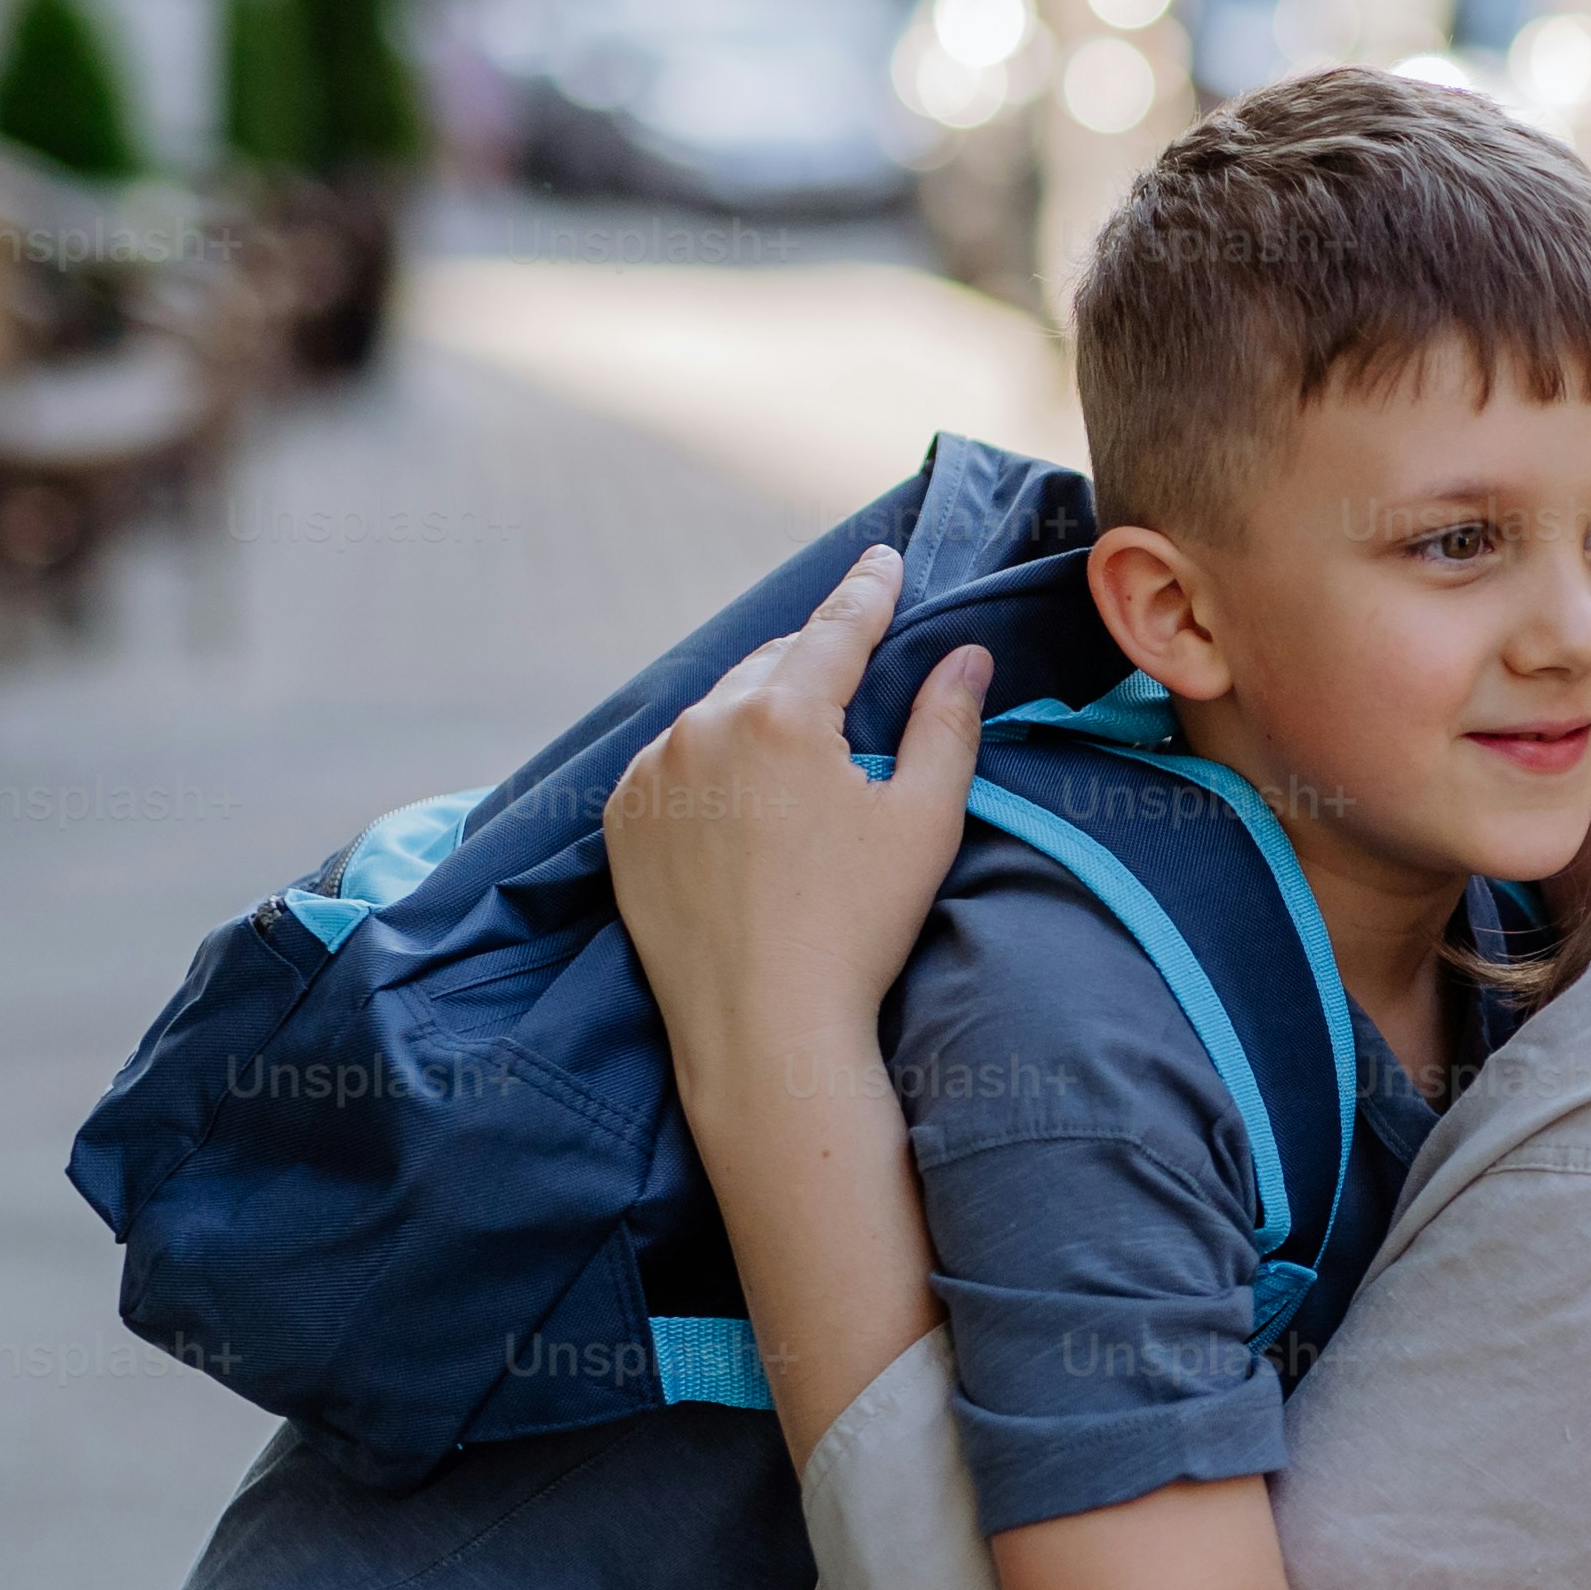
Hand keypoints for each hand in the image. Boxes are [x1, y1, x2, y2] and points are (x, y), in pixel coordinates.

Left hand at [604, 549, 990, 1119]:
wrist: (762, 1031)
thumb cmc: (857, 929)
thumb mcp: (923, 821)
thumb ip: (946, 725)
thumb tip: (967, 657)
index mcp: (780, 715)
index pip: (836, 629)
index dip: (868, 591)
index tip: (883, 558)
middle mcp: (702, 728)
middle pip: (772, 666)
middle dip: (813, 661)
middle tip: (850, 665)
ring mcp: (651, 774)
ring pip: (716, 712)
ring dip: (758, 711)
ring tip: (796, 744)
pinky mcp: (623, 822)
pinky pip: (671, 763)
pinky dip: (708, 761)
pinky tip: (741, 795)